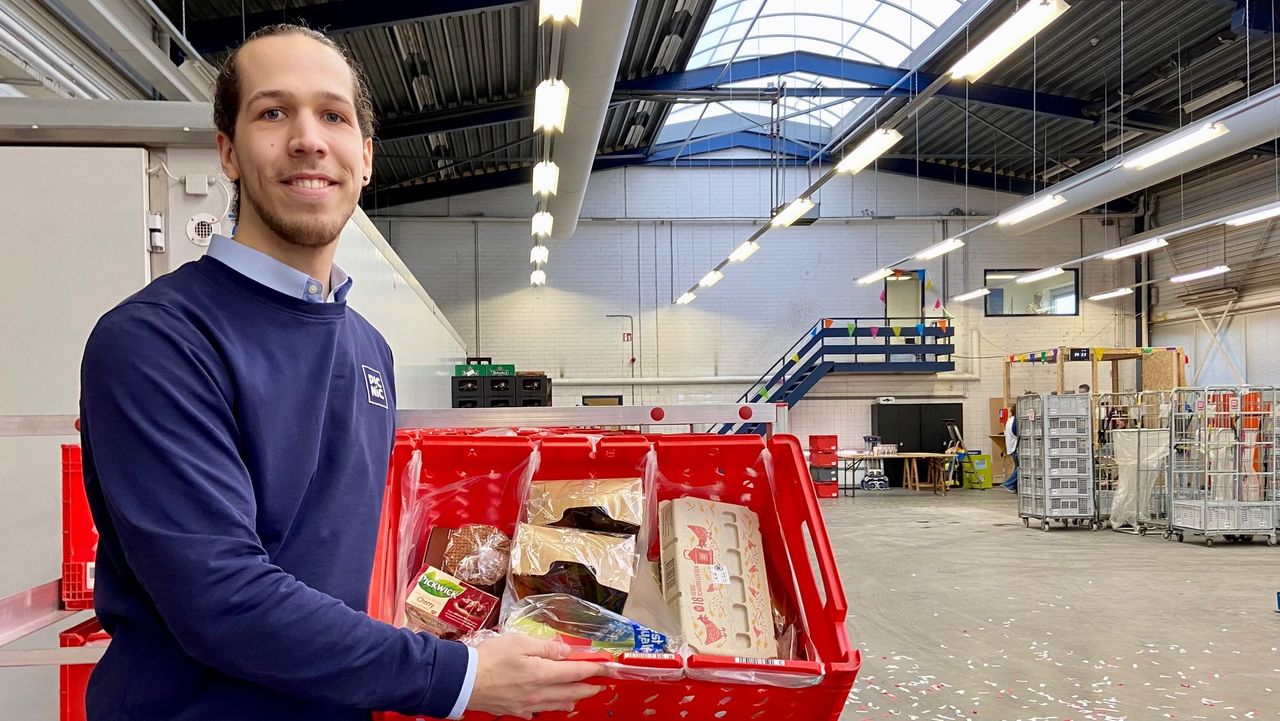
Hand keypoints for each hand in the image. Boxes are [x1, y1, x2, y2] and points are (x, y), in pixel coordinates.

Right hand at [467, 635, 605, 718]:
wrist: (461, 681)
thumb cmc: (489, 658)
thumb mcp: (519, 643)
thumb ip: (545, 647)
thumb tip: (565, 651)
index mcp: (542, 674)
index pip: (576, 672)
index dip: (594, 669)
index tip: (606, 667)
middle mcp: (538, 693)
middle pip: (570, 692)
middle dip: (588, 688)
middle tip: (600, 685)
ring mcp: (526, 705)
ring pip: (556, 704)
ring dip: (572, 699)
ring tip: (580, 696)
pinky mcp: (513, 710)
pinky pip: (536, 711)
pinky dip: (547, 707)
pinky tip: (547, 705)